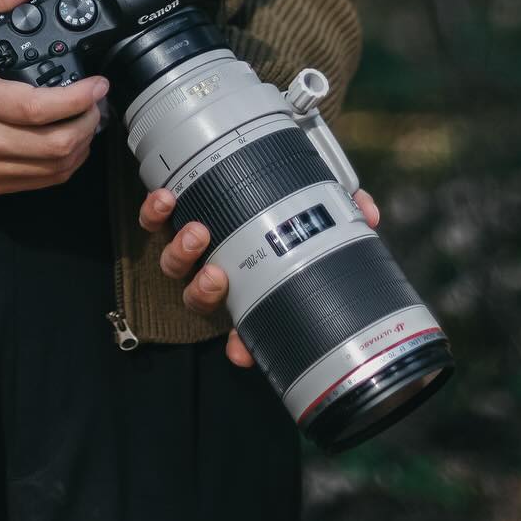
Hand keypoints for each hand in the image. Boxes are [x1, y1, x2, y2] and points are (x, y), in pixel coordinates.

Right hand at [0, 0, 108, 195]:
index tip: (96, 84)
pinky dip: (65, 164)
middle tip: (97, 102)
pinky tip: (71, 141)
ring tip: (88, 118)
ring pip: (51, 168)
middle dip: (87, 122)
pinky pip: (39, 182)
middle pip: (50, 144)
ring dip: (81, 144)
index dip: (75, 99)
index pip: (33, 107)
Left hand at [139, 186, 381, 367]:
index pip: (240, 328)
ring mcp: (190, 249)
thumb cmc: (279, 201)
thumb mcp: (316, 208)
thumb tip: (368, 213)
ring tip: (199, 232)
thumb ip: (341, 212)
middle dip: (206, 291)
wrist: (237, 168)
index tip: (243, 352)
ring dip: (183, 254)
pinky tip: (167, 198)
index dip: (240, 345)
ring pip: (175, 266)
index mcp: (248, 287)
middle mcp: (215, 274)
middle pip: (198, 297)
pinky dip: (156, 213)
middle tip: (219, 275)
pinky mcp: (170, 217)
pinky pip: (152, 223)